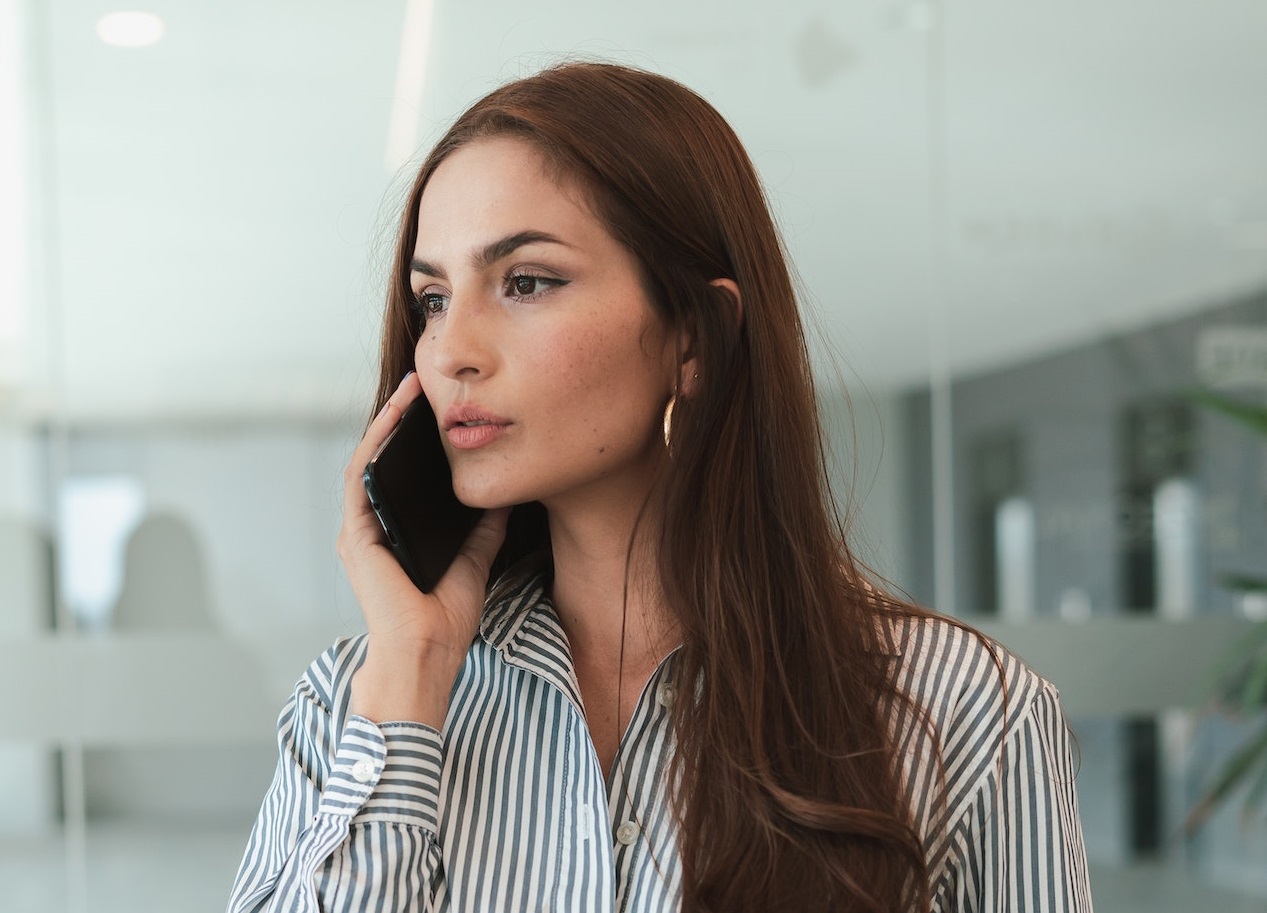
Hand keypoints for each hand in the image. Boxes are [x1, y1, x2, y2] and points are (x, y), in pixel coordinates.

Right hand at [337, 372, 508, 726]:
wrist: (428, 653)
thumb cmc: (447, 615)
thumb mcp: (476, 556)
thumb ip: (484, 523)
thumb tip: (504, 488)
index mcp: (397, 529)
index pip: (405, 472)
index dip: (418, 434)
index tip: (441, 404)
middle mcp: (372, 524)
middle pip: (386, 459)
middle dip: (402, 417)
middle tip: (423, 380)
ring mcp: (359, 528)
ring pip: (370, 460)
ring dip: (387, 421)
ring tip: (410, 388)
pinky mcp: (355, 534)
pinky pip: (362, 478)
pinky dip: (375, 445)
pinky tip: (394, 419)